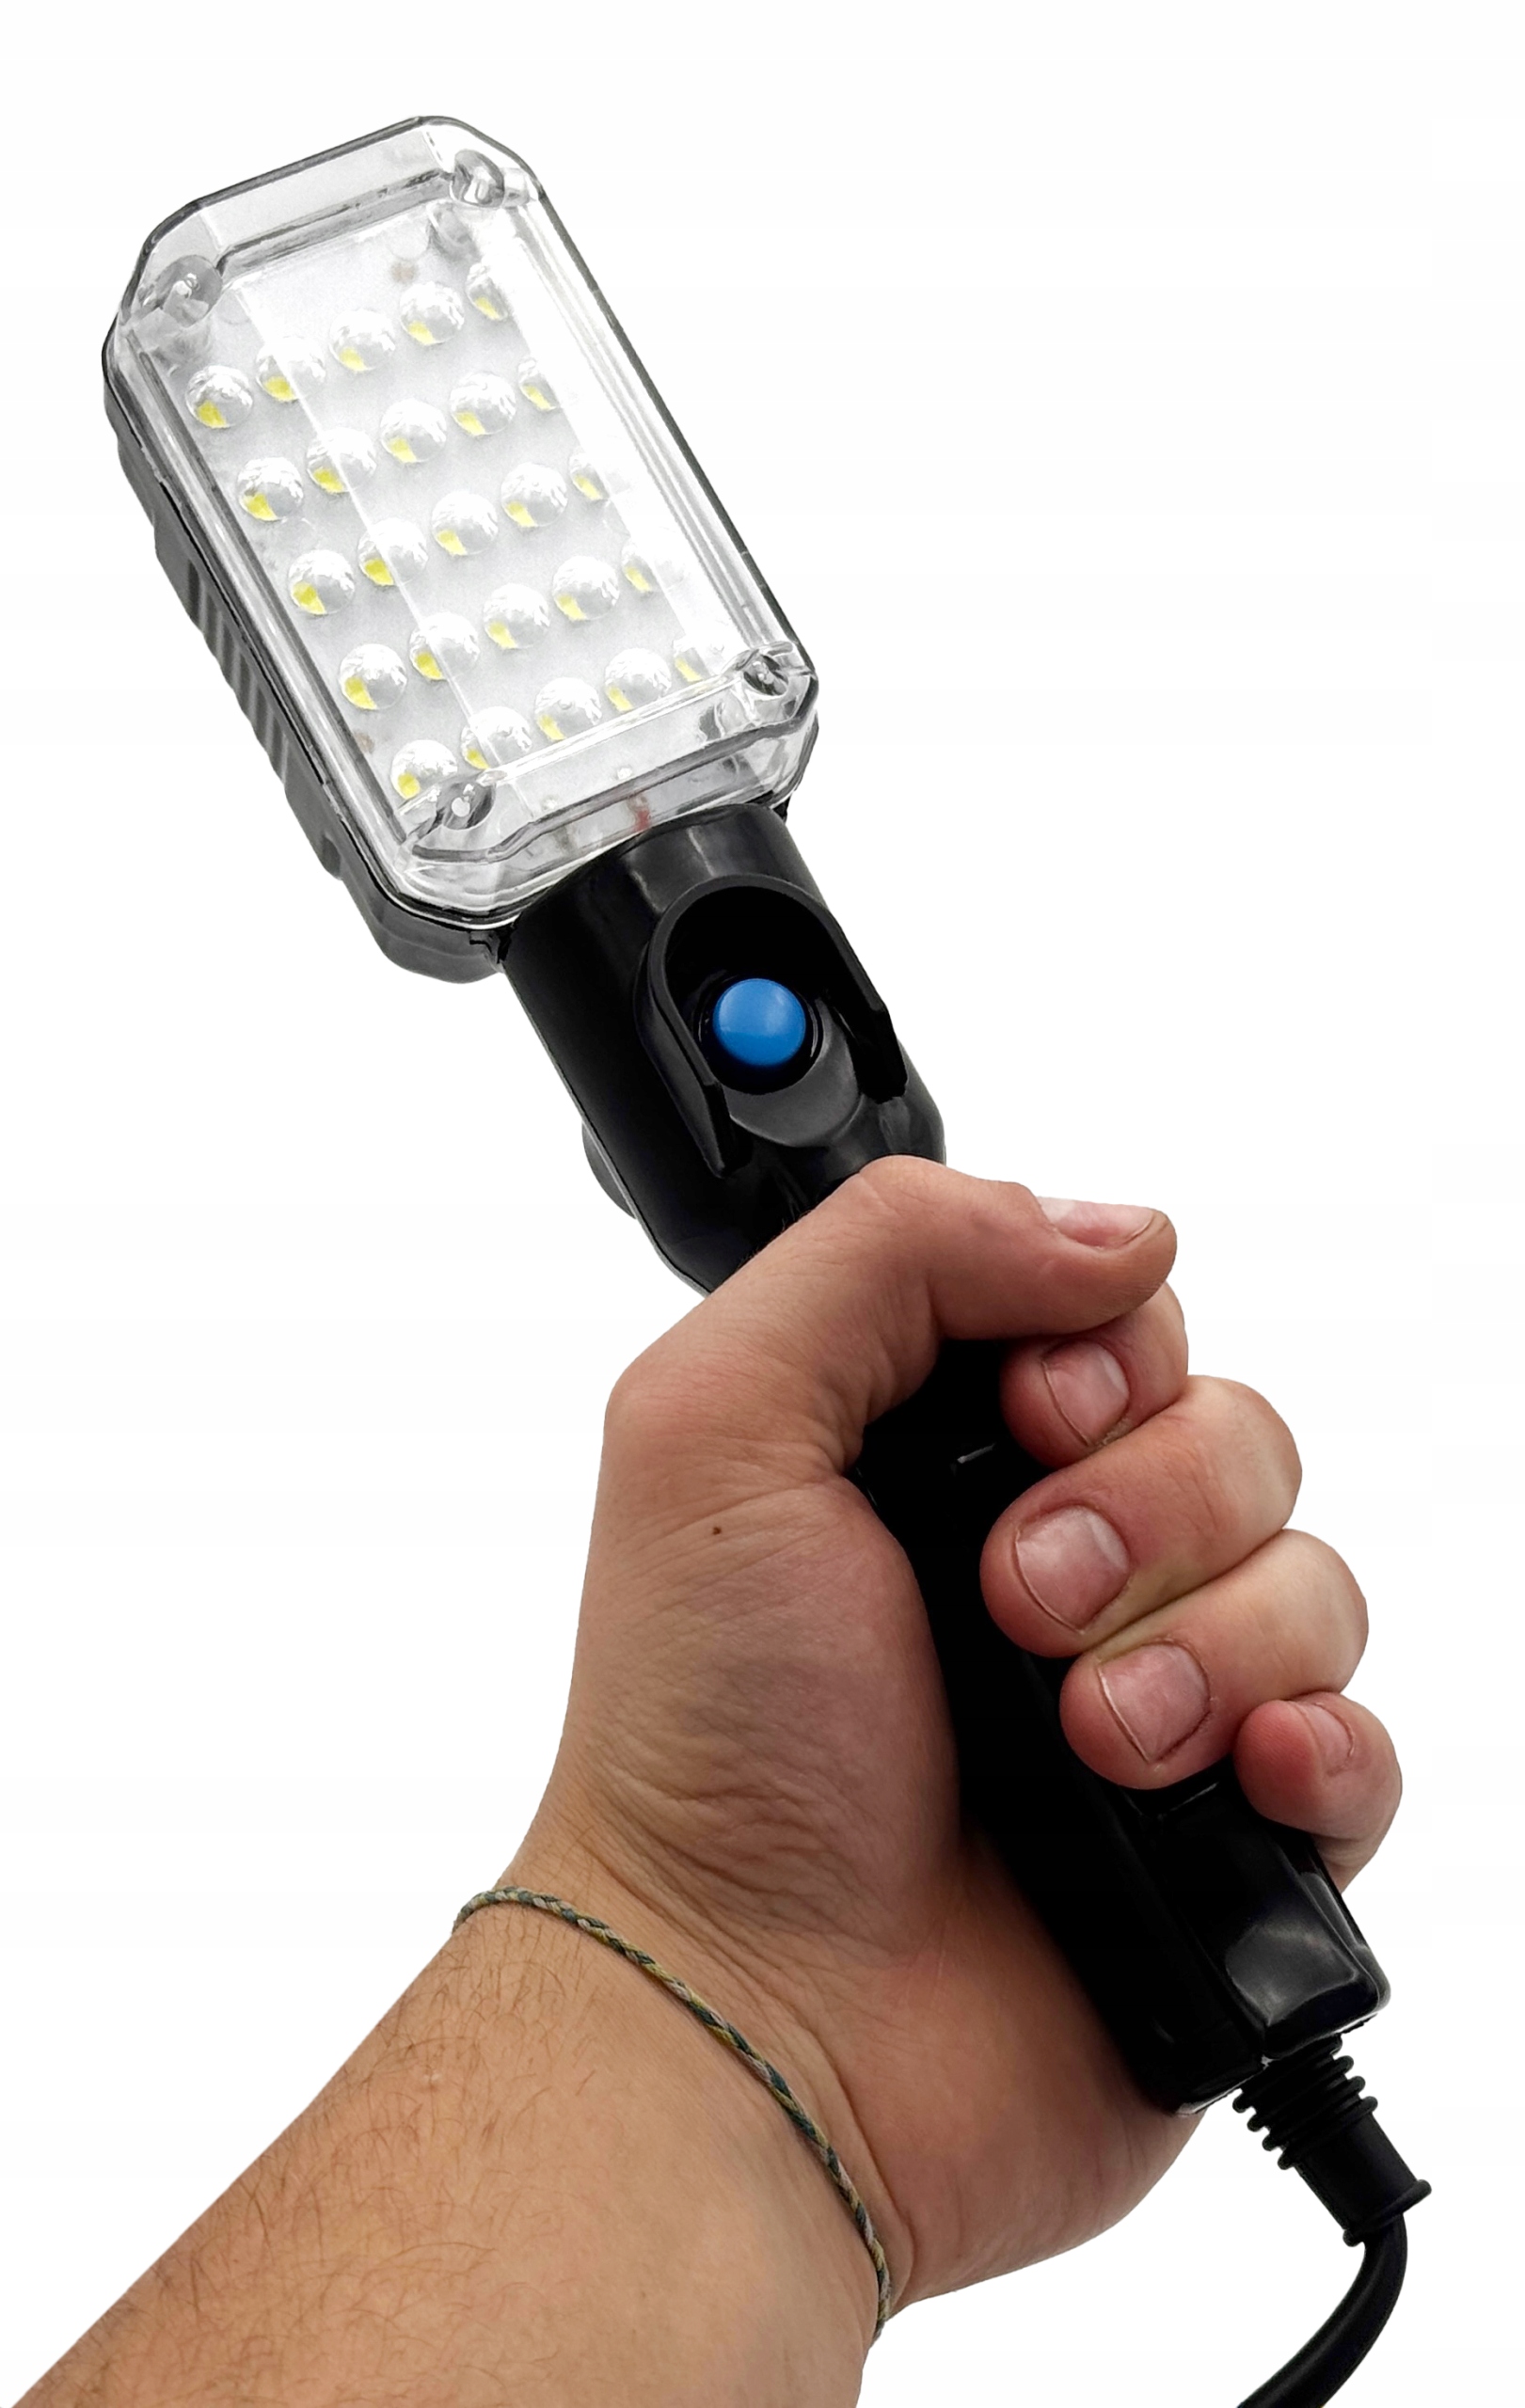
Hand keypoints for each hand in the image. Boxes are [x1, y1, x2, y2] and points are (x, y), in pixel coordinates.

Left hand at [514, 1161, 1401, 2322]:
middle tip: (1013, 1605)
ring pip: (1313, 1581)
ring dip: (1202, 1649)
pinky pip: (1361, 1746)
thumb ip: (891, 1253)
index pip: (1119, 1318)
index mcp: (944, 1453)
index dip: (1103, 1353)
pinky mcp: (1227, 1845)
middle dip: (1141, 1510)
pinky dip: (1312, 1755)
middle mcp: (1058, 1562)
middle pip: (1233, 1434)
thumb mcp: (717, 1423)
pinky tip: (1220, 1785)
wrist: (757, 2019)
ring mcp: (1152, 1701)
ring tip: (1082, 1741)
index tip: (1030, 1421)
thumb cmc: (708, 1743)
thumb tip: (1114, 1234)